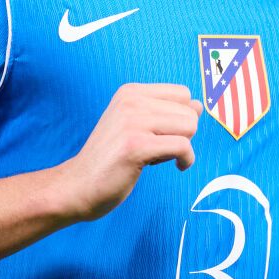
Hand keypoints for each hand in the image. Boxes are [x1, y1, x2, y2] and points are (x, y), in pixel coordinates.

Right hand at [51, 83, 204, 221]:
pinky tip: (177, 167)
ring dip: (183, 147)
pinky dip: (186, 160)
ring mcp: (132, 122)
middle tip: (160, 149)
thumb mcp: (136, 126)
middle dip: (183, 134)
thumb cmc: (111, 160)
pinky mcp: (136, 146)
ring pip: (189, 126)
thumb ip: (167, 113)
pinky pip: (183, 147)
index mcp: (130, 92)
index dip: (181, 116)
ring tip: (160, 156)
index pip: (182, 93)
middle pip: (189, 111)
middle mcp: (131, 101)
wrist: (78, 186)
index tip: (164, 135)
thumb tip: (199, 105)